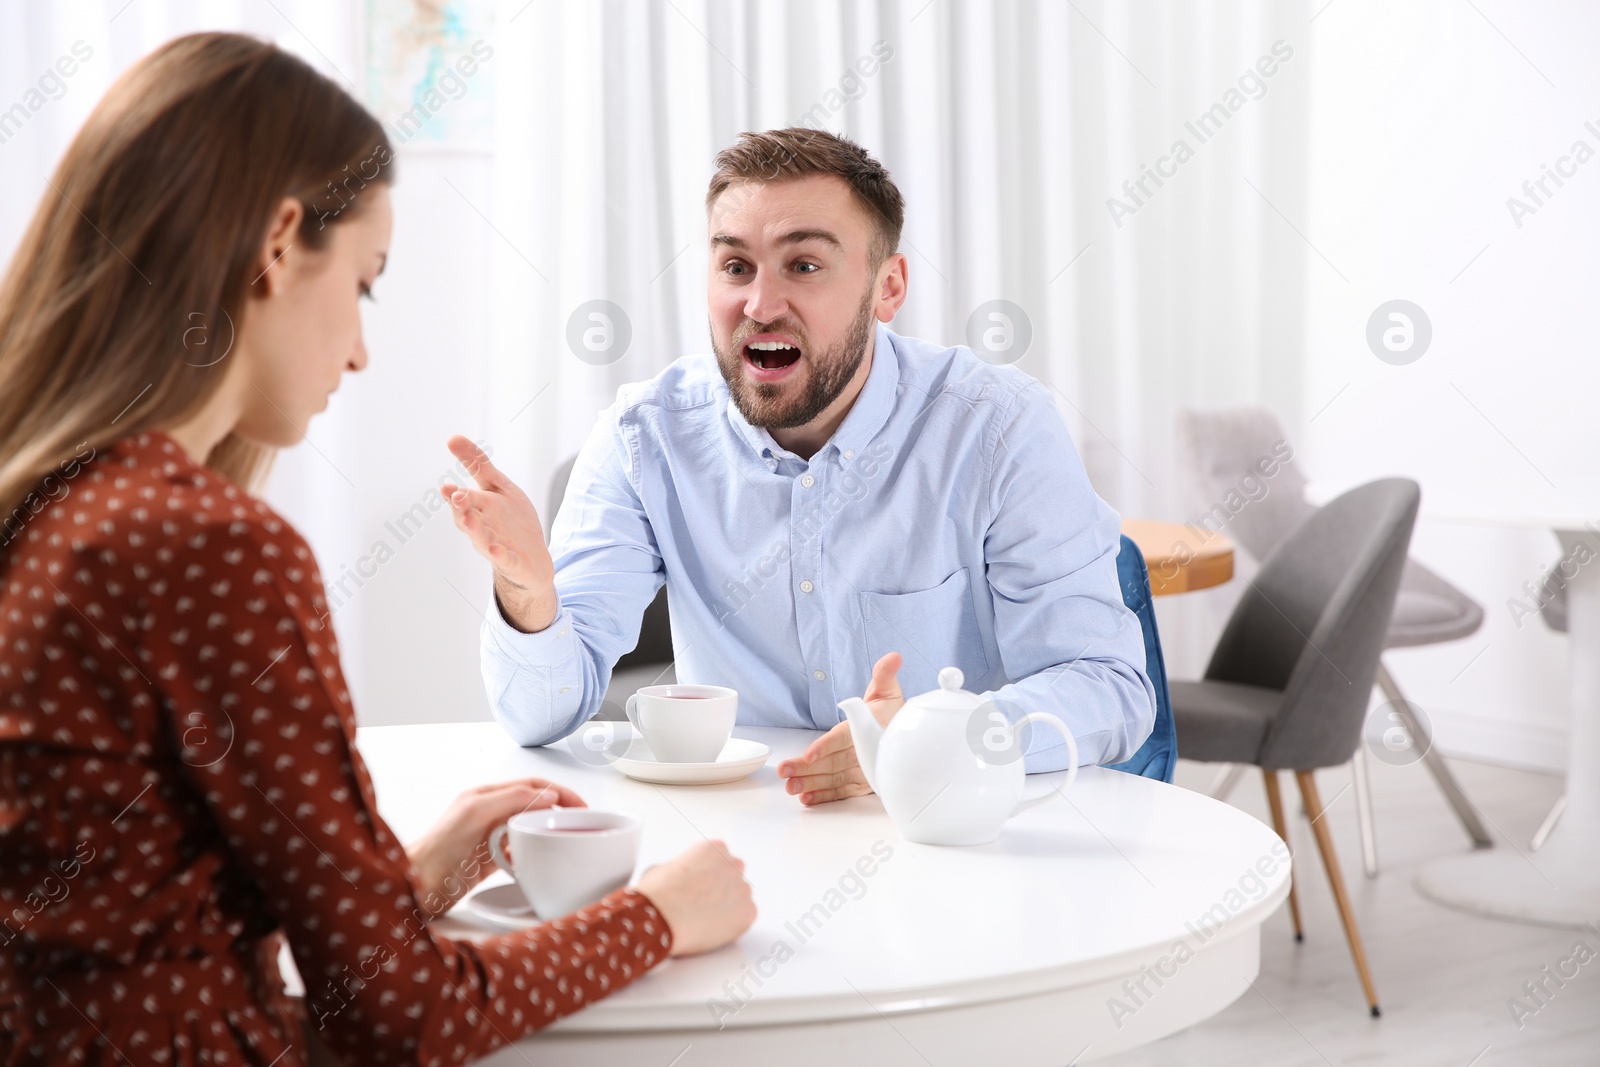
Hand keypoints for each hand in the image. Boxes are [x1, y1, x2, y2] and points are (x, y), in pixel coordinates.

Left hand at [406, 777, 585, 908]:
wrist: (414, 887)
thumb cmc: (436, 851)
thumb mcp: (475, 813)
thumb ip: (511, 799)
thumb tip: (546, 795)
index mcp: (486, 796)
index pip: (532, 785)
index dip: (559, 792)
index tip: (580, 806)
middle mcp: (489, 814)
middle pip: (534, 805)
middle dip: (559, 810)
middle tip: (580, 823)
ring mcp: (490, 837)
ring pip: (529, 828)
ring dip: (547, 832)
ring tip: (563, 839)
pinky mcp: (489, 861)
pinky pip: (520, 853)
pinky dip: (534, 855)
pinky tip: (538, 861)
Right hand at [442, 435, 558, 632]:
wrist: (531, 559)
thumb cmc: (511, 520)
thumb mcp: (498, 487)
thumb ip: (478, 465)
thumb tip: (452, 437)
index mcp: (478, 509)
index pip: (463, 499)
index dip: (455, 493)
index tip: (446, 487)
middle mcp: (481, 528)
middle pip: (468, 518)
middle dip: (461, 507)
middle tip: (456, 496)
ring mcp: (494, 546)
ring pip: (481, 538)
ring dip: (474, 529)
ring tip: (468, 519)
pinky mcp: (511, 562)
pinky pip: (503, 559)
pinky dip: (498, 554)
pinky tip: (495, 549)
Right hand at [635, 839, 755, 955]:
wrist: (660, 918)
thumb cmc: (657, 895)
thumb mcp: (664, 868)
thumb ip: (681, 869)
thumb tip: (679, 879)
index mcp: (715, 848)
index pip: (720, 859)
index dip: (708, 875)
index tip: (699, 887)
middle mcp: (734, 864)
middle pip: (734, 876)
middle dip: (722, 888)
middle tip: (704, 904)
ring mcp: (743, 888)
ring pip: (740, 898)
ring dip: (728, 906)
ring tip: (704, 920)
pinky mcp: (748, 912)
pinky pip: (745, 918)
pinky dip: (732, 925)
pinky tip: (712, 928)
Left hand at [776, 652, 904, 805]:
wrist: (908, 736)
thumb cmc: (892, 713)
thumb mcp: (889, 691)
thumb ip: (885, 675)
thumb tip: (892, 658)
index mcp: (870, 729)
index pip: (846, 738)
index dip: (827, 746)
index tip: (809, 754)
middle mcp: (867, 753)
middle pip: (834, 762)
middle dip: (809, 769)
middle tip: (786, 771)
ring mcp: (865, 771)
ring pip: (835, 778)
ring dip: (812, 784)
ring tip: (790, 786)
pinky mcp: (863, 783)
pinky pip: (843, 791)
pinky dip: (825, 796)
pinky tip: (807, 798)